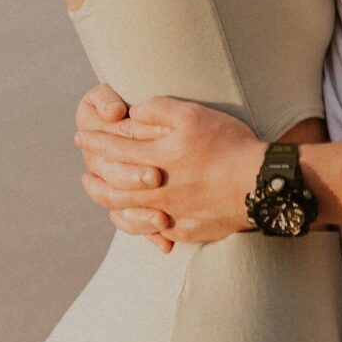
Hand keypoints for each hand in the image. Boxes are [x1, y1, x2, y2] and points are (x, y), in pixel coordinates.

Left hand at [76, 88, 260, 246]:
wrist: (260, 185)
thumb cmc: (229, 145)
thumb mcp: (194, 116)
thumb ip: (159, 109)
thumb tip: (133, 111)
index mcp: (157, 157)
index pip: (113, 149)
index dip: (94, 142)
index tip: (81, 137)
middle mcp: (157, 189)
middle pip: (112, 186)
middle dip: (94, 176)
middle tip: (85, 170)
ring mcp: (170, 213)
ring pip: (126, 212)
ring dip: (107, 202)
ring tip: (100, 194)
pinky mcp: (185, 230)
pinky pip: (150, 231)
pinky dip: (134, 224)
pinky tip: (132, 217)